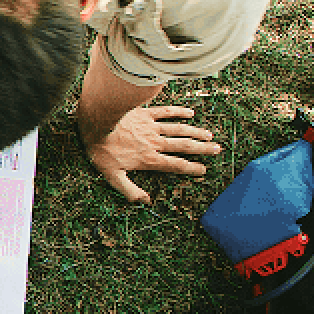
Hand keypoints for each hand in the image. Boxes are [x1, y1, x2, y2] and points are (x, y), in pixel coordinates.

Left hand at [79, 105, 220, 202]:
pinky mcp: (145, 113)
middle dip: (202, 149)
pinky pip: (166, 112)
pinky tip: (190, 113)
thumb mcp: (111, 176)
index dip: (192, 169)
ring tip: (209, 135)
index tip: (204, 170)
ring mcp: (151, 127)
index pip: (176, 166)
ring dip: (196, 132)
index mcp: (149, 159)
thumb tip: (145, 202)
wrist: (95, 123)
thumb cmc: (101, 150)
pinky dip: (180, 112)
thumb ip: (129, 190)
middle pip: (184, 147)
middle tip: (218, 150)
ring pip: (179, 130)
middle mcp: (155, 143)